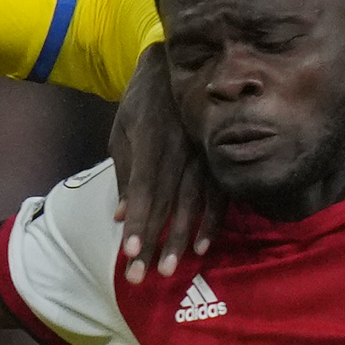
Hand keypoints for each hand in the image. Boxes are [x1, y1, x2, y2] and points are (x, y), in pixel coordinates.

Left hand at [110, 57, 220, 282]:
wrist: (178, 67)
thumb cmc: (142, 103)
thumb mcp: (123, 131)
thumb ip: (125, 174)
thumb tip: (123, 216)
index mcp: (153, 139)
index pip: (145, 187)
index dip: (139, 220)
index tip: (130, 253)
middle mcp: (181, 148)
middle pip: (168, 203)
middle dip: (156, 242)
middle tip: (144, 277)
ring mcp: (204, 153)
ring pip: (194, 204)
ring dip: (181, 239)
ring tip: (171, 268)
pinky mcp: (221, 156)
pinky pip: (219, 196)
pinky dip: (211, 223)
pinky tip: (202, 246)